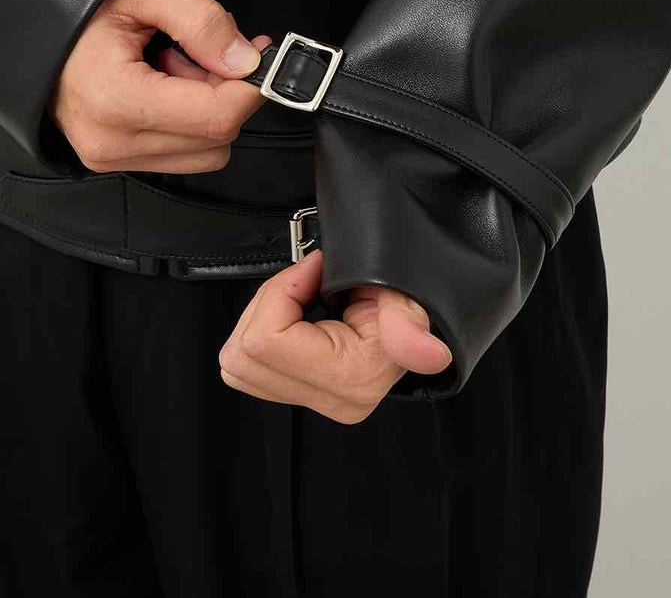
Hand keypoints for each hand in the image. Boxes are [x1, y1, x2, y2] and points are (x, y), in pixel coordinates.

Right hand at [48, 0, 271, 172]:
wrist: (27, 16)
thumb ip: (202, 20)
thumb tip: (246, 61)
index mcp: (115, 100)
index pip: (216, 118)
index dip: (250, 86)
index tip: (257, 53)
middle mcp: (110, 141)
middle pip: (217, 139)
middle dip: (223, 92)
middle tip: (196, 50)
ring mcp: (108, 156)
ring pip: (204, 152)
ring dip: (204, 108)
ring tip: (171, 65)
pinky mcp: (112, 158)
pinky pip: (180, 154)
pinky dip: (185, 120)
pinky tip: (160, 83)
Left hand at [219, 249, 452, 422]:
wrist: (424, 319)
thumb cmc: (412, 298)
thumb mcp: (407, 296)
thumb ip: (407, 325)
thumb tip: (432, 355)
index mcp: (351, 379)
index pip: (265, 341)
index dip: (281, 291)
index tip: (314, 268)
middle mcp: (330, 400)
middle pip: (243, 354)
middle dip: (267, 303)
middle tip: (306, 281)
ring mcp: (315, 401)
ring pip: (238, 364)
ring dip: (262, 319)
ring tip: (301, 296)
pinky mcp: (304, 394)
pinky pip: (251, 368)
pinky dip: (263, 332)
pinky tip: (296, 313)